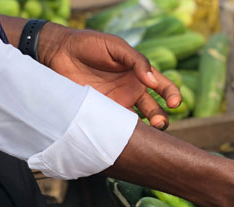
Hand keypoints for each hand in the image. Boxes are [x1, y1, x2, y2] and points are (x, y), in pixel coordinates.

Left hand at [39, 25, 180, 129]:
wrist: (59, 52)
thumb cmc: (90, 45)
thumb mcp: (116, 47)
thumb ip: (137, 61)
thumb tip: (152, 81)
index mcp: (141, 75)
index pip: (165, 88)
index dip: (173, 96)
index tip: (174, 103)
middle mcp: (133, 91)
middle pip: (155, 110)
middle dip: (161, 119)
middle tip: (158, 123)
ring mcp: (118, 103)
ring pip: (139, 123)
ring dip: (145, 130)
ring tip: (144, 132)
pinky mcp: (101, 113)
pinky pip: (116, 126)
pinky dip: (122, 133)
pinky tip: (123, 135)